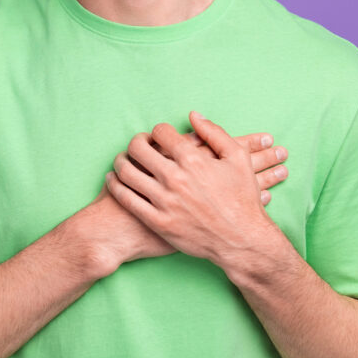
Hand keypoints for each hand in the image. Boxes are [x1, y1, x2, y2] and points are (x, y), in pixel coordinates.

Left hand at [84, 128, 288, 272]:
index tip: (159, 137)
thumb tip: (193, 116)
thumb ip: (215, 133)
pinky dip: (115, 186)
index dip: (158, 131)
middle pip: (138, 148)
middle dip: (136, 142)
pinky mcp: (157, 222)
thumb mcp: (238, 158)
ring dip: (120, 161)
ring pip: (127, 172)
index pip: (160, 132)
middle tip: (138, 145)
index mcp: (193, 160)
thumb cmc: (242, 198)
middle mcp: (175, 178)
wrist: (242, 241)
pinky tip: (114, 181)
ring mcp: (164, 201)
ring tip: (123, 160)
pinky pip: (126, 199)